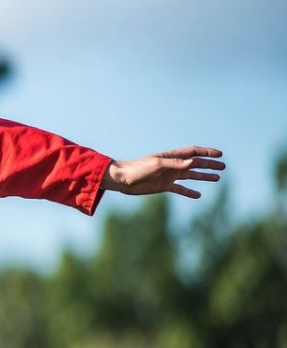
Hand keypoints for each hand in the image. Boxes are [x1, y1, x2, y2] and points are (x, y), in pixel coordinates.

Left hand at [103, 146, 223, 198]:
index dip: (206, 152)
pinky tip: (198, 195)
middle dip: (209, 164)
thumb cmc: (138, 169)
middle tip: (224, 167)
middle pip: (195, 164)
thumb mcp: (157, 164)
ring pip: (190, 176)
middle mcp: (172, 165)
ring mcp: (169, 176)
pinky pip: (180, 189)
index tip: (220, 154)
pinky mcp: (163, 186)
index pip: (193, 152)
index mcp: (171, 157)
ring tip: (217, 178)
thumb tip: (193, 162)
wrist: (123, 180)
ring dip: (204, 177)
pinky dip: (189, 192)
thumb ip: (175, 164)